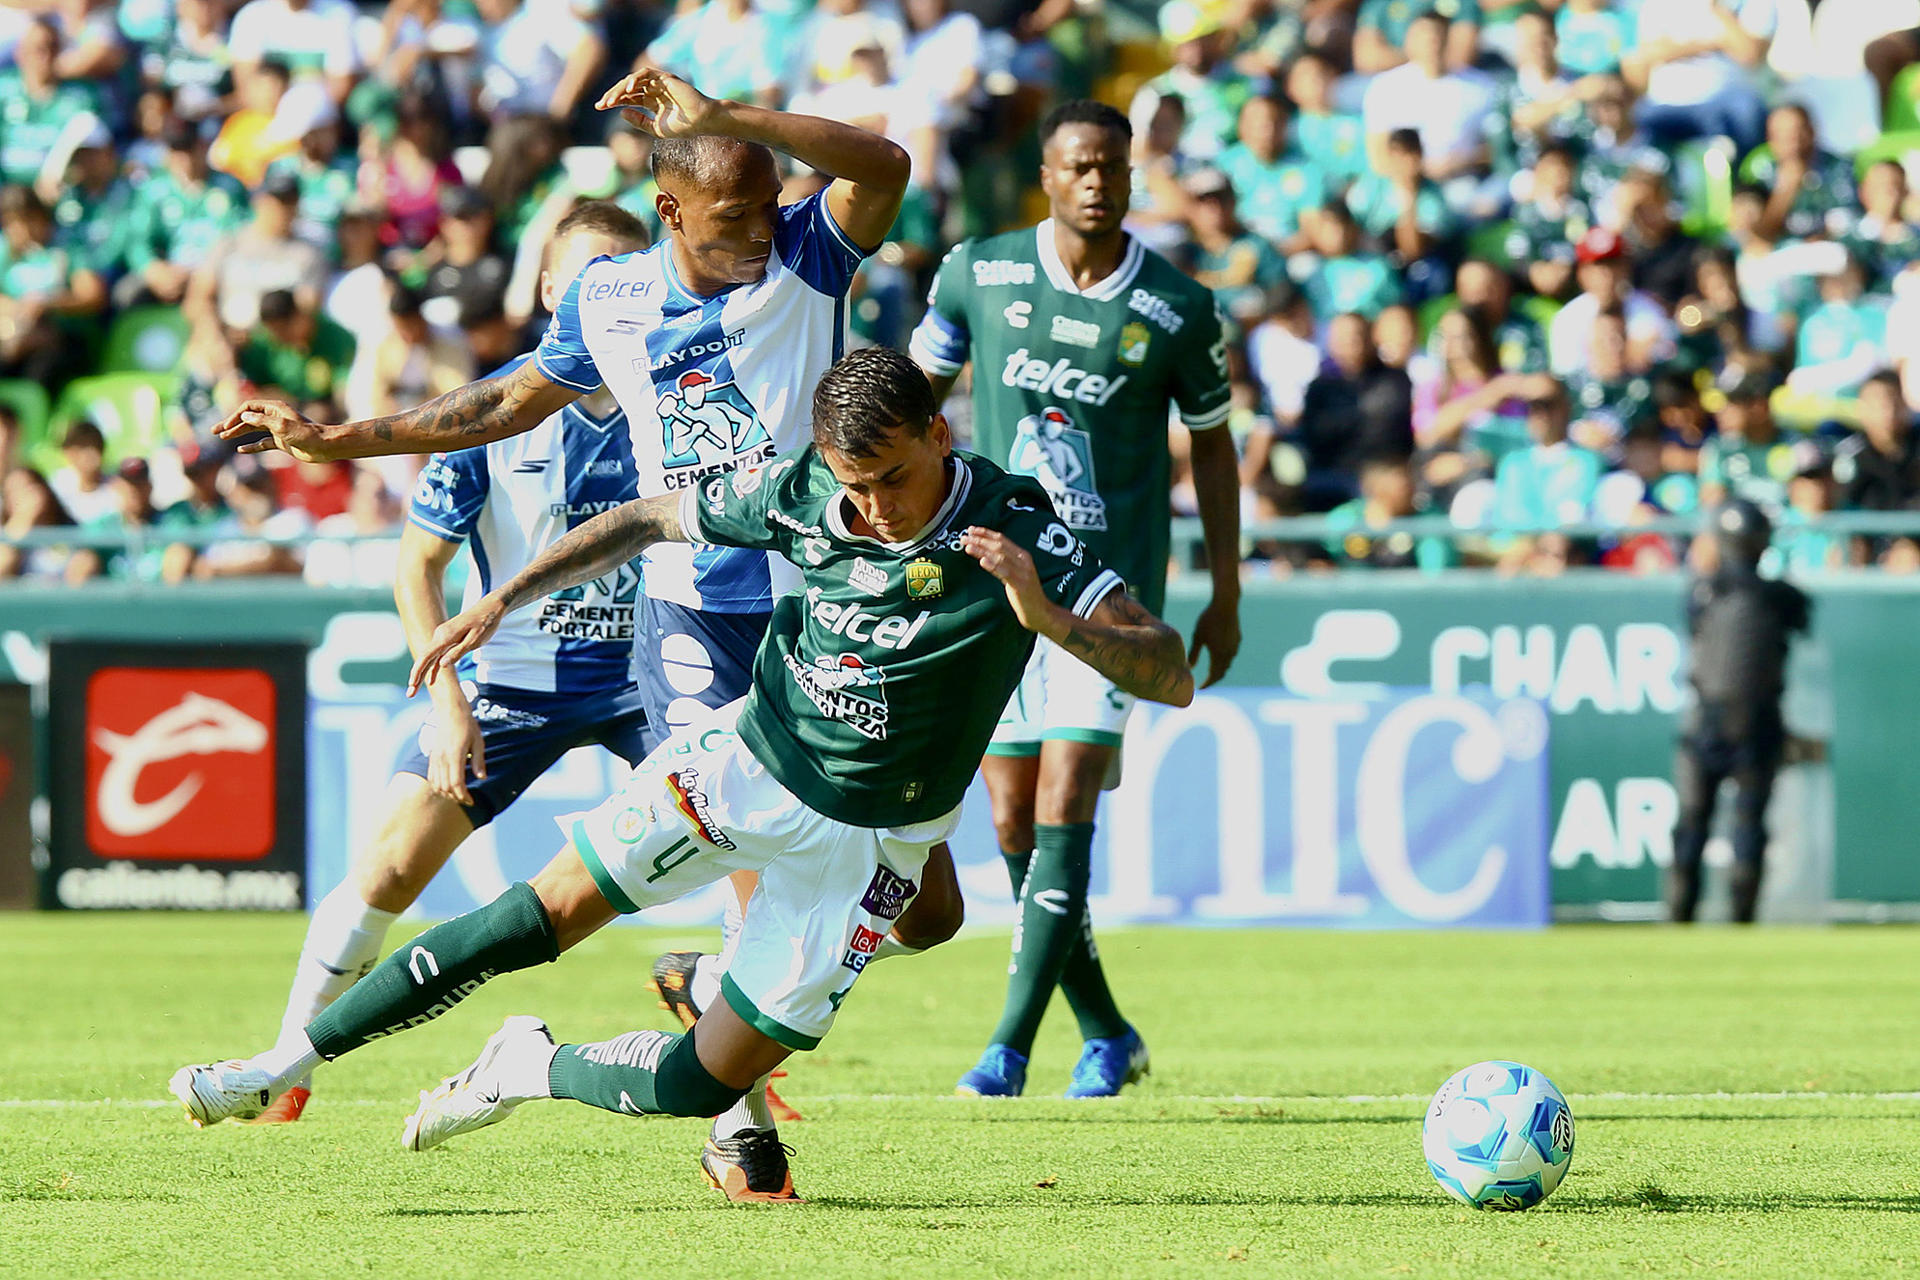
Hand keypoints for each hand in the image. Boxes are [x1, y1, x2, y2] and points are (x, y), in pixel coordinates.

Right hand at [212, 398, 334, 461]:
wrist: (324, 447)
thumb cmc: (306, 434)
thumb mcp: (282, 426)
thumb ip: (262, 420)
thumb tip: (243, 415)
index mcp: (275, 408)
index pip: (248, 407)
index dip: (235, 416)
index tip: (226, 427)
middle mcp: (275, 416)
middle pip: (248, 417)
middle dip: (231, 424)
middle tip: (214, 431)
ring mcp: (277, 429)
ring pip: (253, 429)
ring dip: (238, 433)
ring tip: (223, 438)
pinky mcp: (282, 442)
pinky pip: (262, 443)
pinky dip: (252, 446)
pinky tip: (241, 450)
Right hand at [408, 596, 506, 694]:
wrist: (490, 608)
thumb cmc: (485, 624)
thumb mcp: (475, 641)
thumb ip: (458, 652)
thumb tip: (442, 665)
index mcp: (445, 636)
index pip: (426, 656)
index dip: (418, 671)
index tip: (411, 684)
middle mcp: (440, 635)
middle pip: (424, 658)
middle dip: (416, 676)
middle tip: (409, 694)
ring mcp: (443, 636)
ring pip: (429, 657)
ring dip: (422, 673)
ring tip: (414, 689)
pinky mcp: (448, 638)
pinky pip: (437, 654)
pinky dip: (433, 667)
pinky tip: (431, 679)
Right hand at [425, 697, 486, 805]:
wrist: (450, 711)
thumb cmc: (467, 725)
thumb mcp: (478, 742)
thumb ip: (479, 761)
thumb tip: (482, 778)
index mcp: (455, 755)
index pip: (456, 783)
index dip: (463, 796)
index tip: (472, 801)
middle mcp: (442, 758)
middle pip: (445, 787)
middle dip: (456, 797)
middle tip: (468, 800)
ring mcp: (435, 758)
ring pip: (437, 784)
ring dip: (447, 794)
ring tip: (459, 795)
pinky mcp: (432, 756)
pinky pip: (432, 777)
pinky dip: (438, 786)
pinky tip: (447, 788)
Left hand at [596, 68, 722, 137]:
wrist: (702, 121)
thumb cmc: (684, 126)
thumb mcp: (656, 128)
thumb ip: (639, 121)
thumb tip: (621, 112)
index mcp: (651, 101)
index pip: (628, 97)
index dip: (613, 101)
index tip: (599, 107)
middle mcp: (653, 89)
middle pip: (627, 88)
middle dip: (612, 95)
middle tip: (600, 105)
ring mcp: (658, 82)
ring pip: (633, 80)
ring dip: (620, 89)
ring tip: (610, 101)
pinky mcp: (664, 77)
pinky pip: (645, 74)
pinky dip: (635, 80)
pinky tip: (628, 90)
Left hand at [962, 527, 1058, 636]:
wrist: (1040, 611)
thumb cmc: (1025, 593)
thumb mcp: (1015, 573)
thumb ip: (1003, 562)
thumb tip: (984, 554)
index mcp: (1023, 555)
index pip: (1002, 539)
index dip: (986, 533)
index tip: (971, 530)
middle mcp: (1023, 561)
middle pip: (999, 545)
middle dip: (980, 540)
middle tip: (965, 537)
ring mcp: (1022, 572)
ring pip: (999, 557)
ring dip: (982, 550)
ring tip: (968, 546)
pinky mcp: (1020, 585)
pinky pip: (1004, 573)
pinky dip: (993, 565)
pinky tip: (982, 561)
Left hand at [1187, 597, 1240, 687]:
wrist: (1226, 604)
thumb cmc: (1208, 619)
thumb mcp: (1198, 636)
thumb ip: (1194, 653)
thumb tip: (1189, 667)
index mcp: (1219, 654)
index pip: (1214, 675)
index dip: (1208, 683)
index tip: (1200, 689)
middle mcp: (1229, 653)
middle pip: (1222, 671)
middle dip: (1213, 678)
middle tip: (1205, 683)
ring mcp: (1235, 646)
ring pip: (1227, 663)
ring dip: (1220, 669)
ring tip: (1211, 671)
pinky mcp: (1237, 639)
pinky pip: (1231, 654)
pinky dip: (1224, 659)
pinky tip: (1219, 655)